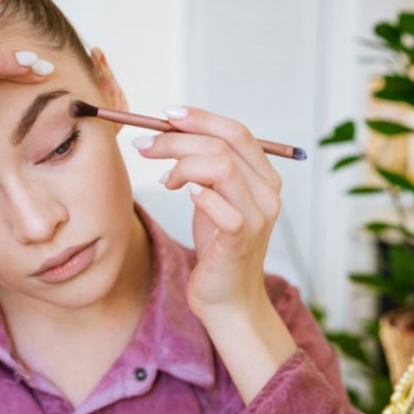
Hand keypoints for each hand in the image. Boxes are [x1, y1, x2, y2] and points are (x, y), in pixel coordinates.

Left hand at [132, 106, 283, 320]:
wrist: (227, 299)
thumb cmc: (217, 247)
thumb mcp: (214, 198)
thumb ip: (206, 167)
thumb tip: (172, 130)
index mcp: (265, 177)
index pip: (237, 132)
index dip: (201, 118)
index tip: (166, 115)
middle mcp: (268, 193)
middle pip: (223, 145)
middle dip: (177, 140)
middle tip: (145, 146)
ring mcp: (258, 217)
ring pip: (222, 168)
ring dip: (182, 165)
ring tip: (165, 181)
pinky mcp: (241, 241)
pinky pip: (220, 207)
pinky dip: (198, 195)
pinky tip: (181, 195)